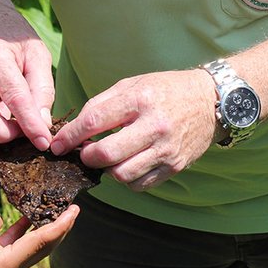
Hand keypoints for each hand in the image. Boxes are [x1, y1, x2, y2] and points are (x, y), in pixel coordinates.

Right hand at [0, 205, 78, 267]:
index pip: (43, 242)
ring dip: (45, 227)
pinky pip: (16, 242)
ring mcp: (0, 266)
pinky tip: (27, 213)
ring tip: (56, 209)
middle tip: (74, 207)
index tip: (76, 209)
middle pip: (43, 246)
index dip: (62, 225)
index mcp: (7, 265)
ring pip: (32, 244)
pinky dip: (25, 227)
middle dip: (60, 227)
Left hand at [50, 68, 217, 190]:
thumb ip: (102, 104)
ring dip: (107, 170)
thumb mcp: (133, 84)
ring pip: (122, 175)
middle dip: (86, 157)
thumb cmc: (166, 90)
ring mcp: (166, 149)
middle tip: (84, 152)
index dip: (70, 136)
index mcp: (139, 100)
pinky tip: (128, 164)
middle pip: (106, 154)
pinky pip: (140, 184)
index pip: (94, 121)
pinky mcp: (175, 166)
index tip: (57, 144)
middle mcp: (154, 126)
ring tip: (108, 158)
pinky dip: (127, 178)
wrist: (211, 101)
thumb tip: (75, 128)